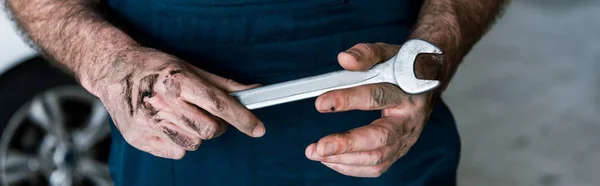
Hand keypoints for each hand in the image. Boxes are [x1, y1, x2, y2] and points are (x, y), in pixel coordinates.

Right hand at [93, 47, 264, 158]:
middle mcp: (161, 103)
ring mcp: (148, 123)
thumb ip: (222, 84)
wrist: (112, 71)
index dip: (242, 118)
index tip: (258, 128)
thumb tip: (253, 91)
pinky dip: (180, 141)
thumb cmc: (153, 67)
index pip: (218, 104)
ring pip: (195, 143)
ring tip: (183, 115)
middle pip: (209, 129)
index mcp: (176, 81)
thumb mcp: (188, 67)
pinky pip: (177, 152)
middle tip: (210, 114)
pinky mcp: (139, 139)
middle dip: (218, 125)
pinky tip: (168, 124)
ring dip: (197, 133)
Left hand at [305, 43, 437, 176]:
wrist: (430, 80)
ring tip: (316, 153)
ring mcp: (406, 139)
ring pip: (377, 158)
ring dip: (344, 159)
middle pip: (379, 137)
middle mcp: (409, 119)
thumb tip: (344, 59)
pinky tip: (331, 160)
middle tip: (320, 147)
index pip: (376, 96)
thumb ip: (366, 54)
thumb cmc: (406, 67)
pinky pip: (376, 167)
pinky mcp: (399, 150)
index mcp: (408, 92)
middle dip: (347, 144)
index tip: (321, 103)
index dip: (348, 100)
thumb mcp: (388, 52)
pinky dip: (351, 167)